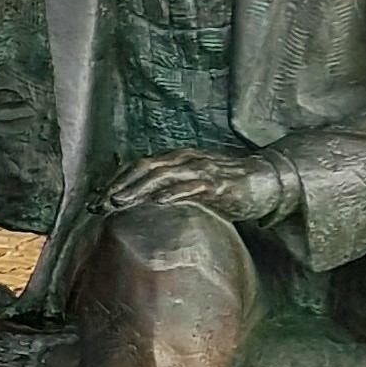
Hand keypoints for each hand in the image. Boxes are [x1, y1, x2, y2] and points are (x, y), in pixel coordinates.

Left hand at [100, 150, 295, 223]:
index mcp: (178, 160)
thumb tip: (143, 206)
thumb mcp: (194, 185)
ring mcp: (203, 170)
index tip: (96, 200)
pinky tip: (158, 203)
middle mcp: (187, 160)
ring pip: (164, 175)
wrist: (270, 180)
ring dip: (138, 188)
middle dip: (119, 185)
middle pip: (145, 168)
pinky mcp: (220, 184)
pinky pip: (193, 187)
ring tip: (118, 202)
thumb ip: (171, 189)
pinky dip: (174, 193)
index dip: (116, 180)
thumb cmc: (229, 186)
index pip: (139, 166)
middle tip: (99, 204)